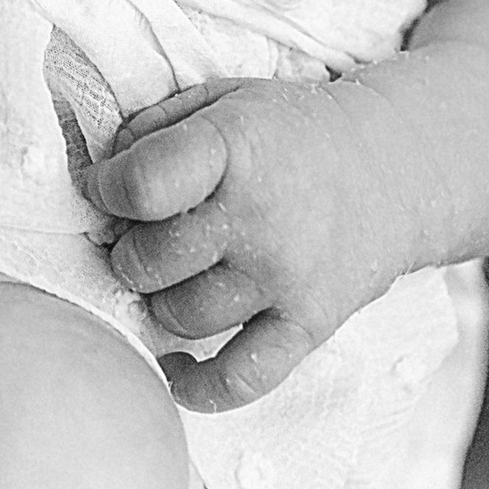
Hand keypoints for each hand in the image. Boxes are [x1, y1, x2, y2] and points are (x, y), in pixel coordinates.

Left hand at [88, 78, 410, 407]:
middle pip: (148, 261)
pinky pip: (240, 378)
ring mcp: (285, 278)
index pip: (140, 186)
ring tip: (177, 274)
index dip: (107, 191)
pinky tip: (175, 365)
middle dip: (130, 251)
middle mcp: (260, 218)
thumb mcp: (220, 101)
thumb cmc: (287, 134)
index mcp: (235, 147)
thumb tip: (95, 185)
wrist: (393, 168)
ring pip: (179, 317)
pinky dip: (198, 386)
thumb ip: (150, 131)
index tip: (111, 189)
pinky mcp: (309, 325)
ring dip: (160, 301)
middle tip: (148, 235)